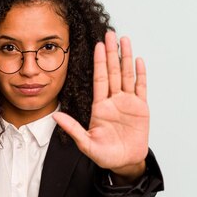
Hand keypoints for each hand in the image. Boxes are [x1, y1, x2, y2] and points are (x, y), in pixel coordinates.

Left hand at [53, 31, 148, 180]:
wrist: (124, 163)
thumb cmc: (105, 155)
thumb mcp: (86, 143)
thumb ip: (72, 128)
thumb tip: (55, 115)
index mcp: (100, 107)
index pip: (100, 79)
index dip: (99, 62)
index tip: (97, 46)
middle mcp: (114, 101)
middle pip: (113, 71)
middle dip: (112, 52)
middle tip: (110, 33)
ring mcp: (128, 103)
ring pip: (127, 75)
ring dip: (126, 57)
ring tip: (125, 40)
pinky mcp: (141, 108)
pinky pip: (141, 88)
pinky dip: (140, 74)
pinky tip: (138, 61)